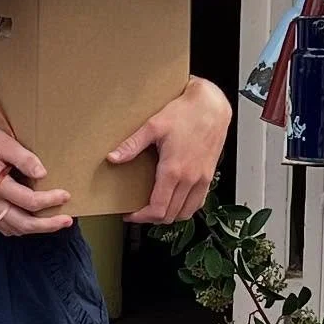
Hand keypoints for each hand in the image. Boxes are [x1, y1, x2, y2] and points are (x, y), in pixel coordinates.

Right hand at [0, 121, 72, 234]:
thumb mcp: (3, 142)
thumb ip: (24, 159)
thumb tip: (43, 173)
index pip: (28, 201)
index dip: (50, 200)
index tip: (66, 195)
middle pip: (22, 223)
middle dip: (47, 225)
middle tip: (67, 220)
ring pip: (14, 228)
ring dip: (36, 229)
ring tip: (56, 223)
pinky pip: (4, 226)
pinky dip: (21, 227)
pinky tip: (35, 222)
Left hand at [108, 76, 232, 224]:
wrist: (211, 106)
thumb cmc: (185, 113)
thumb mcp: (153, 126)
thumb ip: (132, 145)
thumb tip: (113, 158)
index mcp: (173, 170)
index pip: (157, 208)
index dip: (141, 217)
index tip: (130, 215)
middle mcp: (190, 179)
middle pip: (170, 215)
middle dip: (151, 218)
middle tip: (138, 212)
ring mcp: (202, 179)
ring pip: (185, 213)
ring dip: (169, 216)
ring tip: (155, 209)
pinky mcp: (209, 176)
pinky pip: (198, 203)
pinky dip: (186, 209)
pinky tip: (176, 201)